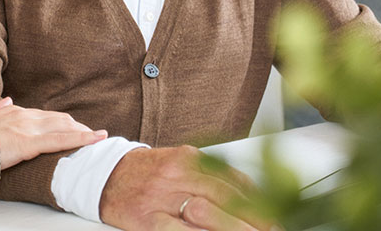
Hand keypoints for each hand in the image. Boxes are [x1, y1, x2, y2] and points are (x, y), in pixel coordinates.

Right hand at [0, 97, 106, 169]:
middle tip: (92, 134)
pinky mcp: (28, 143)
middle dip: (77, 126)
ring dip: (82, 132)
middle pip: (58, 119)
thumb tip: (7, 100)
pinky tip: (95, 140)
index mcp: (12, 112)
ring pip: (63, 127)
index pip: (43, 116)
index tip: (73, 126)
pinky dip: (80, 140)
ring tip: (99, 138)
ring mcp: (26, 128)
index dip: (60, 122)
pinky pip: (60, 140)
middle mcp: (22, 116)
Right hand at [99, 146, 275, 230]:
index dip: (260, 200)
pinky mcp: (148, 219)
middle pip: (226, 198)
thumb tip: (249, 194)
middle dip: (255, 219)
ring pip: (207, 214)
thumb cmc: (145, 173)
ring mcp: (162, 197)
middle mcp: (177, 174)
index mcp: (188, 158)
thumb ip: (209, 175)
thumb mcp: (179, 163)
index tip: (278, 215)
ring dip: (235, 229)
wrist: (102, 177)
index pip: (233, 180)